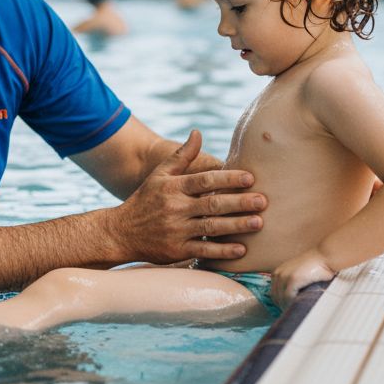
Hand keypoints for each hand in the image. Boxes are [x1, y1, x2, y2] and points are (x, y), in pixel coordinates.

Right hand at [110, 130, 264, 264]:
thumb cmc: (145, 200)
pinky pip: (203, 251)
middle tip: (263, 200)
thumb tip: (198, 132)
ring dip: (236, 225)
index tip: (250, 177)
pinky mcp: (176, 251)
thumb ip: (181, 156)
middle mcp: (174, 208)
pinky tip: (241, 249)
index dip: (228, 178)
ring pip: (210, 228)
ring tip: (259, 222)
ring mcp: (176, 231)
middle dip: (239, 202)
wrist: (120, 232)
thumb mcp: (159, 175)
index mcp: (173, 187)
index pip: (204, 180)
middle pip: (212, 204)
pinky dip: (222, 251)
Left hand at [271, 249, 335, 309]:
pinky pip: (288, 296)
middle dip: (283, 307)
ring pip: (281, 298)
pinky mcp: (293, 279)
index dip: (280, 303)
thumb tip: (291, 301)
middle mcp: (278, 273)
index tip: (288, 310)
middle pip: (276, 297)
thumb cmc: (314, 267)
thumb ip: (292, 285)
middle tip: (292, 313)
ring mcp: (284, 276)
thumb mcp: (298, 274)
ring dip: (288, 306)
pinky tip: (299, 306)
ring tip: (296, 312)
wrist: (323, 257)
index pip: (274, 293)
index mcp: (278, 272)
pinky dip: (292, 303)